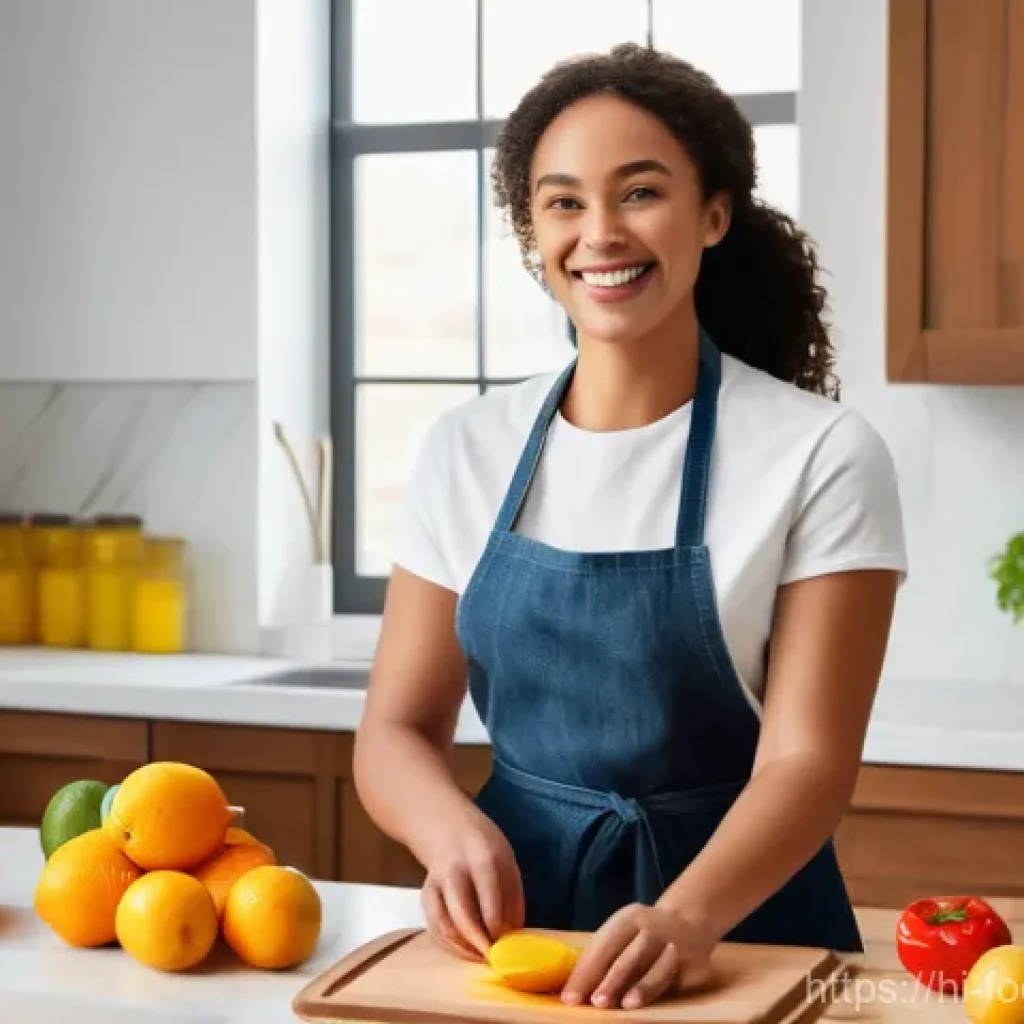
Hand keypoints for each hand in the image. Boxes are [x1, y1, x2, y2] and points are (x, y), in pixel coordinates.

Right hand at [420, 807, 525, 961]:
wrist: (446, 825)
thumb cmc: (483, 846)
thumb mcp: (506, 860)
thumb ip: (512, 895)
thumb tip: (514, 934)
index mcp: (481, 859)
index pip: (488, 896)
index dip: (496, 924)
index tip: (506, 940)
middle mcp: (455, 872)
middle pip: (460, 914)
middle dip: (476, 943)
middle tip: (491, 958)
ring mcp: (436, 883)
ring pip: (443, 925)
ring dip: (461, 948)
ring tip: (480, 957)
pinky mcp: (425, 895)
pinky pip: (433, 926)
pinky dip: (448, 943)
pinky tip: (464, 950)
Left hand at [561, 903, 717, 1009]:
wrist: (690, 923)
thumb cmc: (643, 935)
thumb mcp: (623, 933)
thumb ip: (603, 956)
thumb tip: (576, 990)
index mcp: (630, 918)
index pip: (604, 945)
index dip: (586, 972)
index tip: (571, 997)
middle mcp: (653, 928)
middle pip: (630, 956)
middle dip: (611, 980)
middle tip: (596, 1002)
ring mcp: (676, 946)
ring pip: (657, 968)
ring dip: (641, 987)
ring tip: (626, 1005)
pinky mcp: (694, 965)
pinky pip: (676, 982)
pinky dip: (662, 994)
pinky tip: (653, 1006)